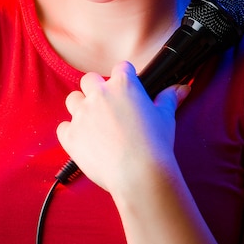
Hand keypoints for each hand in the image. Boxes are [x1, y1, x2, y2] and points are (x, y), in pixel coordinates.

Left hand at [56, 61, 189, 193]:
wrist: (139, 174)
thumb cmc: (155, 145)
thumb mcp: (166, 117)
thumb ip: (168, 98)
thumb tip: (181, 88)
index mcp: (123, 85)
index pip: (120, 69)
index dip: (125, 77)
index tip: (128, 89)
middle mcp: (99, 94)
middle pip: (89, 80)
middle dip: (96, 89)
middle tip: (107, 106)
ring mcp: (82, 114)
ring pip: (73, 100)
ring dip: (81, 107)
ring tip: (93, 123)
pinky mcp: (70, 135)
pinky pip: (63, 127)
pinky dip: (70, 132)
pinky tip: (83, 140)